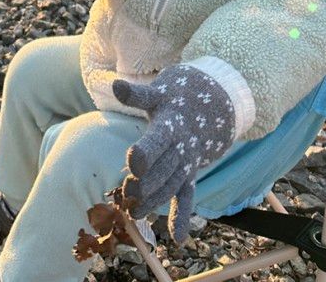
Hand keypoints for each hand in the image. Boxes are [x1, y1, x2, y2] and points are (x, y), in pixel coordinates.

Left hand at [112, 64, 235, 241]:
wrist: (210, 104)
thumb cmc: (174, 97)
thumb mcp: (157, 91)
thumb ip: (137, 94)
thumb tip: (115, 85)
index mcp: (171, 123)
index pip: (159, 139)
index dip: (147, 152)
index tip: (133, 164)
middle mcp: (182, 146)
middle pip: (164, 168)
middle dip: (146, 183)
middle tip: (126, 193)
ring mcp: (188, 161)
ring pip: (172, 185)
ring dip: (155, 200)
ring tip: (134, 213)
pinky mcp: (190, 172)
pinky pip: (187, 195)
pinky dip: (183, 215)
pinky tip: (178, 239)